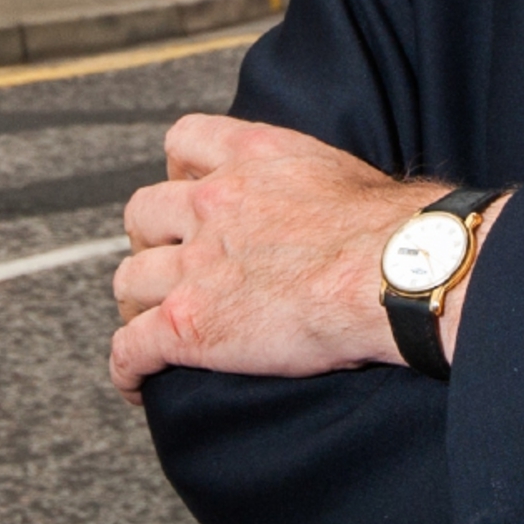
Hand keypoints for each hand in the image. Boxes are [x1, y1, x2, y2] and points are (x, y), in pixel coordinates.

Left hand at [109, 115, 443, 403]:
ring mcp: (195, 264)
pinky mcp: (189, 323)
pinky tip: (134, 383)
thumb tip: (329, 200)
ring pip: (130, 279)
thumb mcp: (342, 172)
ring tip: (150, 323)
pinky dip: (128, 368)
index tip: (187, 194)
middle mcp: (213, 202)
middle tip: (171, 265)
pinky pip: (132, 347)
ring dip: (137, 302)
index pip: (184, 140)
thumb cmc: (392, 233)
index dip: (178, 172)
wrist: (395, 275)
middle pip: (143, 213)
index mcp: (251, 157)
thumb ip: (308, 178)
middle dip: (150, 240)